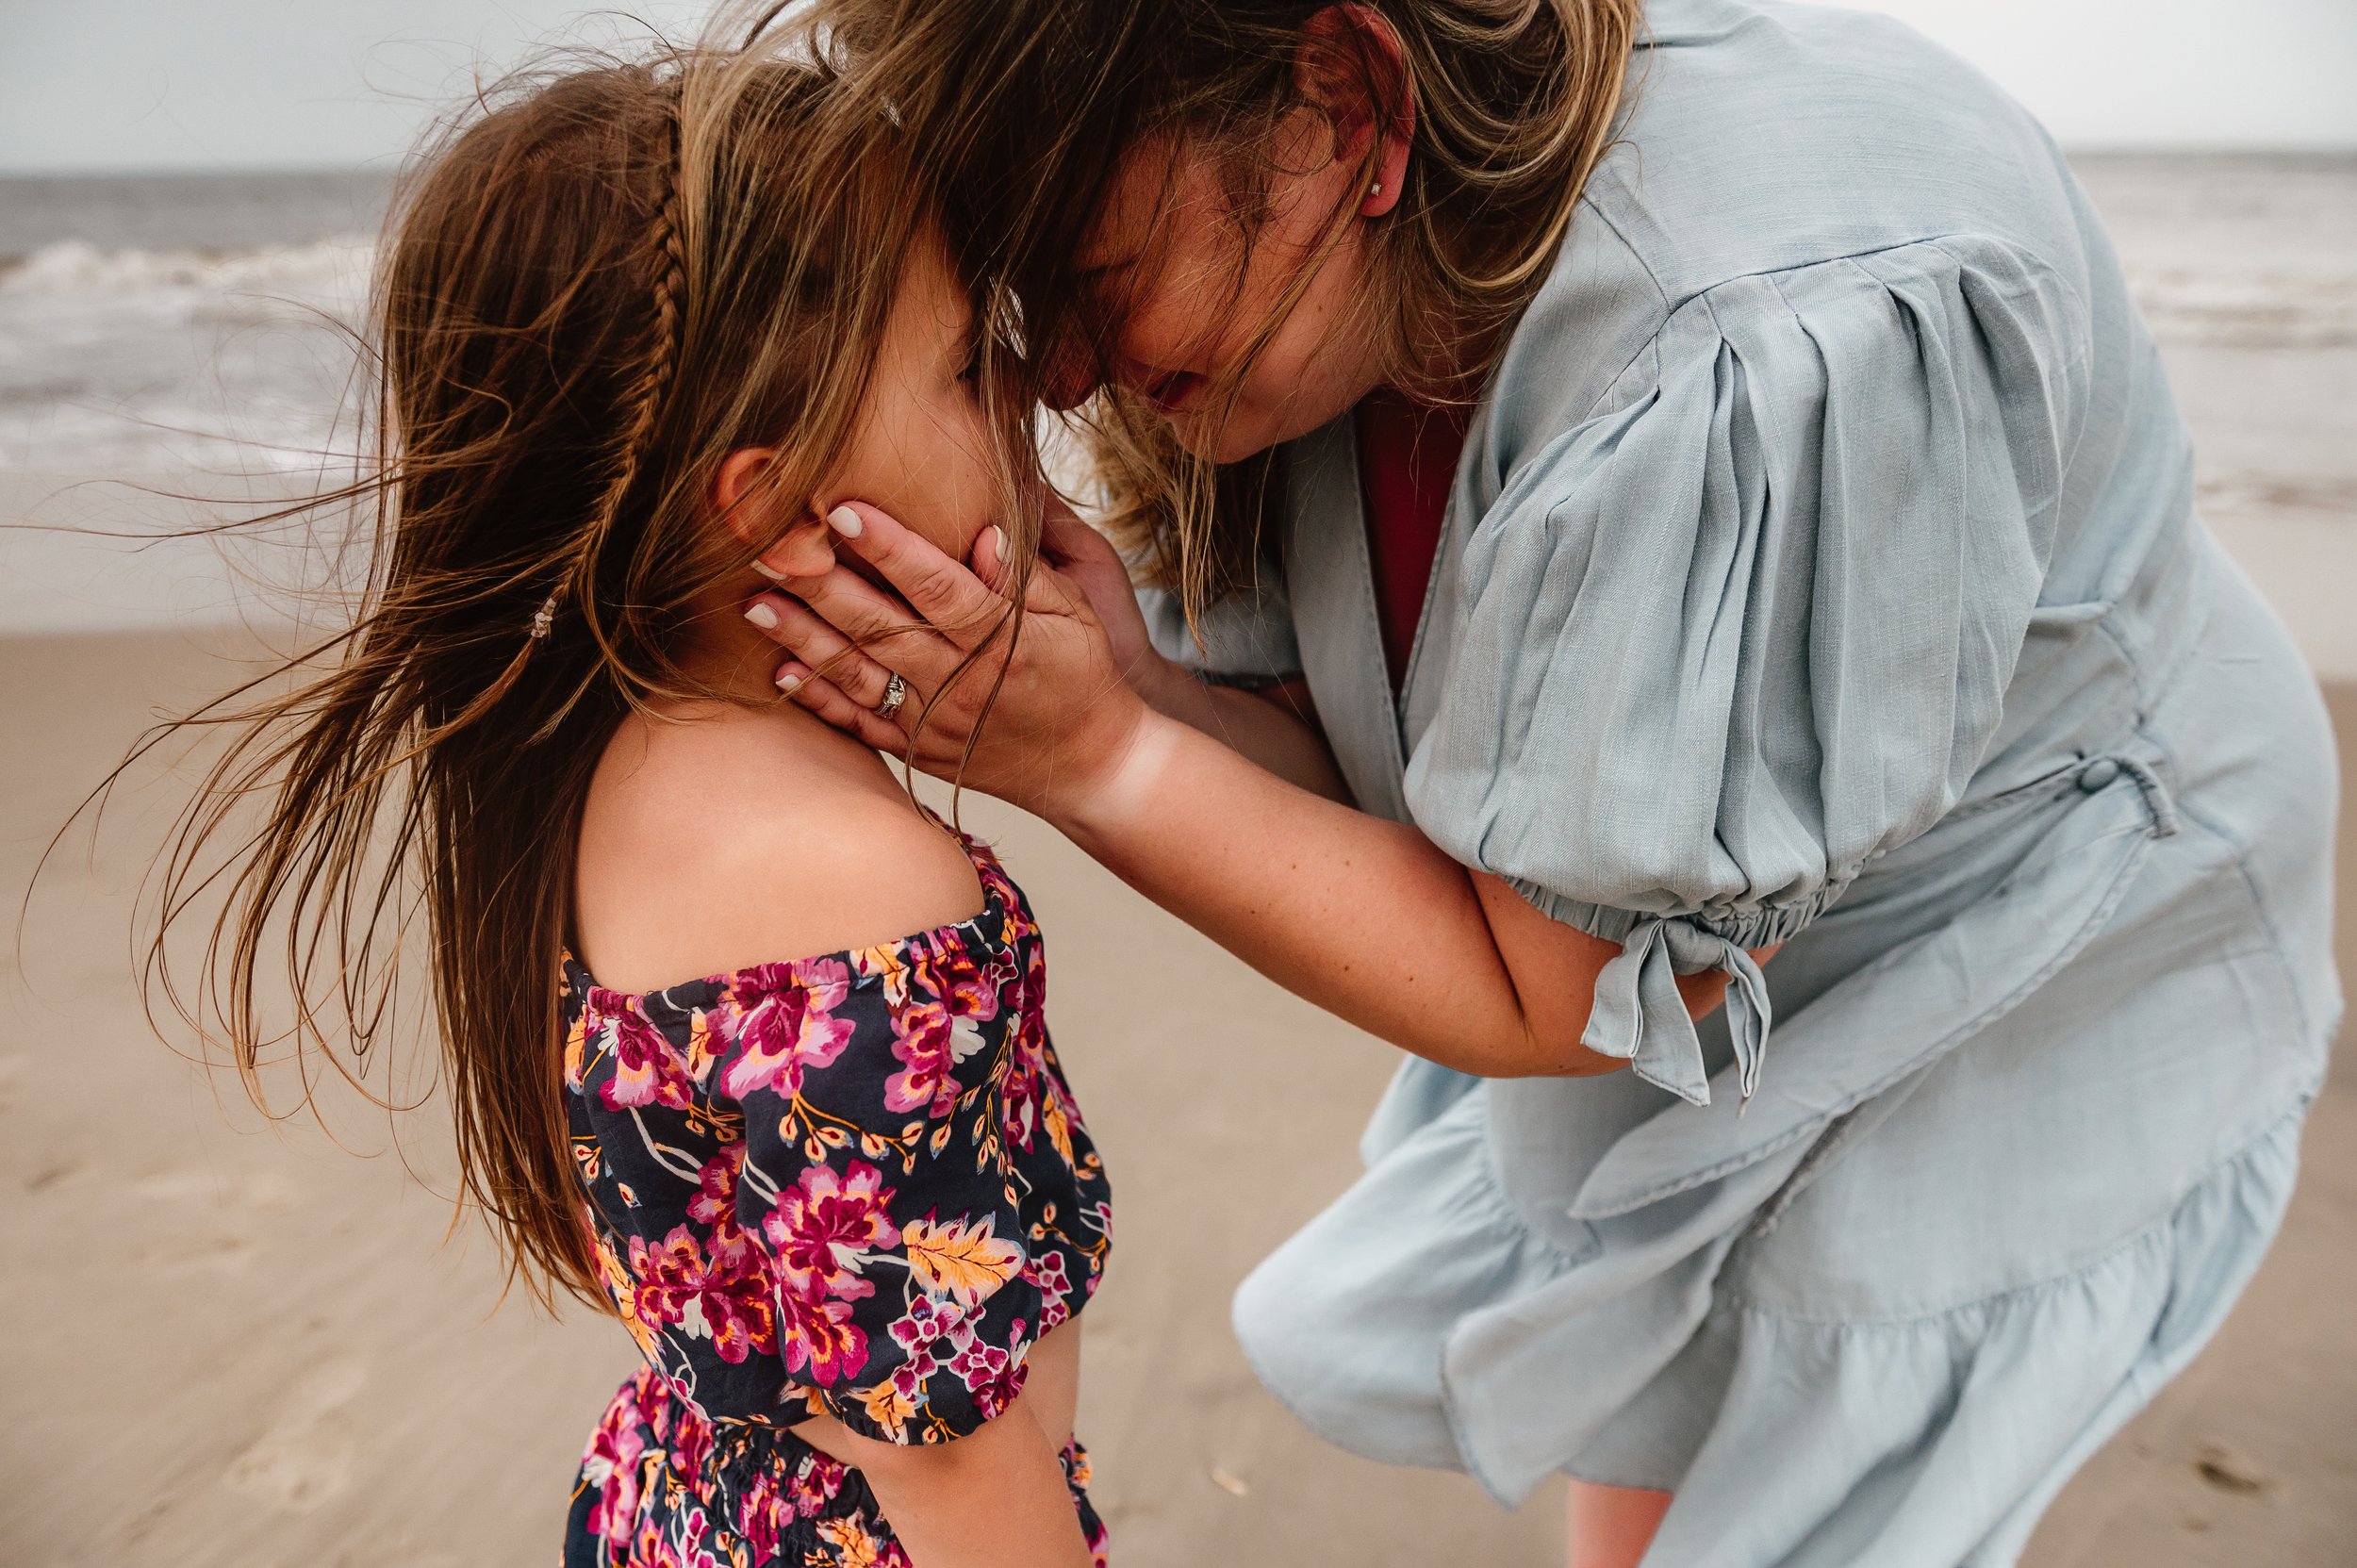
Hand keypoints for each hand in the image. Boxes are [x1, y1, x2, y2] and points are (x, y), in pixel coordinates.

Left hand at [746, 501, 1153, 823]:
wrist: (1089, 765)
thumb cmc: (1082, 677)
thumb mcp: (1075, 615)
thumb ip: (1025, 575)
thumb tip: (984, 530)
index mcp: (1000, 640)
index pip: (937, 585)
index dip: (888, 548)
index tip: (841, 510)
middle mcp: (961, 681)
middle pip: (881, 626)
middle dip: (819, 584)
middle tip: (768, 547)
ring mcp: (934, 720)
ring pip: (859, 674)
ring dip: (803, 638)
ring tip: (755, 603)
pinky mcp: (919, 750)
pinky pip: (861, 725)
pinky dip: (820, 700)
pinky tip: (780, 672)